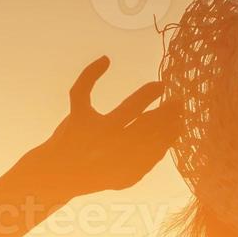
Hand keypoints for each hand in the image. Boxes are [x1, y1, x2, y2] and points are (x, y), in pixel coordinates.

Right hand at [30, 56, 178, 195]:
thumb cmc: (69, 135)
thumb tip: (107, 57)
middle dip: (166, 113)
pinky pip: (150, 162)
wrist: (58, 175)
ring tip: (179, 118)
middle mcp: (114, 148)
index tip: (162, 84)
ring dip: (169, 131)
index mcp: (102, 127)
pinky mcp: (127, 178)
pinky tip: (168, 138)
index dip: (148, 94)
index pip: (132, 107)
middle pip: (148, 128)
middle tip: (178, 101)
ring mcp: (122, 165)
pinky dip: (161, 148)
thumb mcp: (77, 105)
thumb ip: (87, 79)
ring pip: (154, 146)